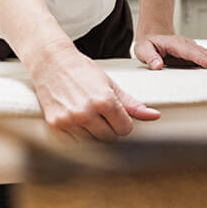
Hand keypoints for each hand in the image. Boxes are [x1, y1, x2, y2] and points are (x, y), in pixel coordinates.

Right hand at [28, 41, 161, 140]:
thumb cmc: (83, 72)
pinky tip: (78, 122)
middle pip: (110, 138)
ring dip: (94, 133)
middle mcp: (86, 113)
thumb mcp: (111, 85)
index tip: (117, 114)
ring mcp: (69, 121)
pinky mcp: (55, 126)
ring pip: (92, 143)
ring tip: (89, 116)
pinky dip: (79, 136)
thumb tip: (154, 116)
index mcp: (104, 101)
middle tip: (102, 115)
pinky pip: (74, 144)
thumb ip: (132, 104)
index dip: (123, 122)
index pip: (125, 129)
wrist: (52, 63)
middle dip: (110, 129)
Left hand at [133, 31, 206, 70]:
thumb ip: (150, 58)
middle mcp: (186, 44)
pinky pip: (205, 57)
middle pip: (203, 52)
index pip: (189, 52)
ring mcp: (190, 47)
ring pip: (206, 53)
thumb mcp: (142, 50)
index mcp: (175, 43)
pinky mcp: (192, 53)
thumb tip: (157, 66)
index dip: (200, 59)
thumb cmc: (148, 44)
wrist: (153, 35)